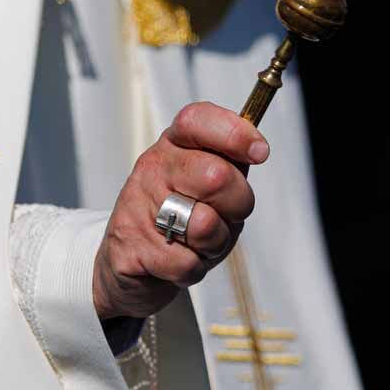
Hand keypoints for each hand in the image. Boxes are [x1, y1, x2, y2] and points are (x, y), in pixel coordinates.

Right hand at [92, 102, 268, 320]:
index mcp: (173, 146)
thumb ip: (231, 164)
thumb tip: (256, 148)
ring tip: (200, 242)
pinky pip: (188, 263)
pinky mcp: (132, 248)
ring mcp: (138, 207)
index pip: (197, 120)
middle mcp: (153, 169)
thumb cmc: (180, 219)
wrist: (129, 263)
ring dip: (216, 243)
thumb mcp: (207, 184)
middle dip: (237, 204)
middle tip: (226, 215)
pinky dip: (195, 269)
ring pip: (204, 225)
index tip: (259, 152)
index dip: (234, 133)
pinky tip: (179, 261)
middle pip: (216, 176)